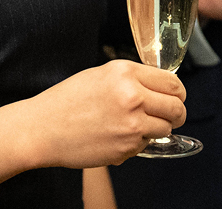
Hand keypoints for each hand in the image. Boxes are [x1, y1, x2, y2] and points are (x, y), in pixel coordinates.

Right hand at [15, 60, 186, 168]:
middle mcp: (133, 97)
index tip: (176, 96)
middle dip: (177, 112)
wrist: (43, 128)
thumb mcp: (103, 73)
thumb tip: (159, 87)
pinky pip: (146, 145)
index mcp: (127, 73)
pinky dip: (139, 142)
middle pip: (177, 107)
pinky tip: (119, 135)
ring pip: (166, 128)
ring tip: (139, 125)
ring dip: (158, 128)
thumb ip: (134, 77)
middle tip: (170, 115)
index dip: (178, 92)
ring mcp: (131, 125)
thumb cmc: (69, 99)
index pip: (173, 83)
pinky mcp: (125, 148)